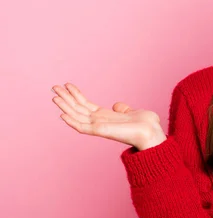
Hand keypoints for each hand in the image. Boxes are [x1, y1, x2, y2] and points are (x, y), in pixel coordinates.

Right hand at [51, 82, 166, 149]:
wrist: (152, 132)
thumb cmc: (146, 125)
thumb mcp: (133, 112)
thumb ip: (123, 109)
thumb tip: (117, 105)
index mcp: (106, 117)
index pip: (86, 105)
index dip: (76, 95)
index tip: (67, 85)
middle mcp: (100, 122)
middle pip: (78, 109)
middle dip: (66, 98)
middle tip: (54, 87)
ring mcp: (99, 127)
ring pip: (77, 116)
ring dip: (65, 107)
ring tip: (54, 97)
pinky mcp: (101, 131)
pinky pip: (82, 127)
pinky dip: (72, 121)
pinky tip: (62, 114)